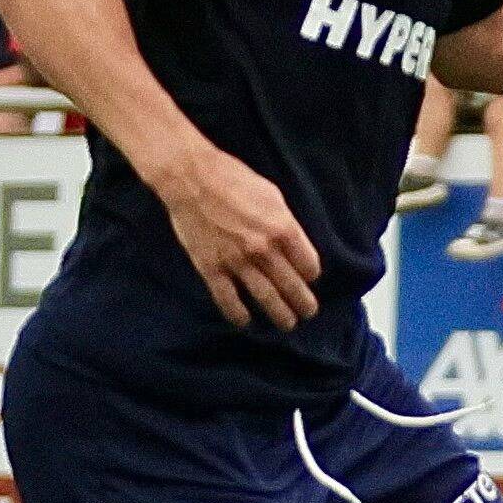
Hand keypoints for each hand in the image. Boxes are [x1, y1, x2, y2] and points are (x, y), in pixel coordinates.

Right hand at [151, 143, 322, 329]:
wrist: (191, 178)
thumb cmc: (233, 178)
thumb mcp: (271, 194)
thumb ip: (284, 222)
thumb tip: (293, 244)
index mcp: (283, 229)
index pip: (308, 265)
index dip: (310, 274)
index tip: (308, 278)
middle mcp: (264, 250)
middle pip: (292, 286)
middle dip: (303, 304)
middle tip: (308, 312)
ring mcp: (237, 262)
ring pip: (266, 298)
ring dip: (280, 315)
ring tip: (287, 324)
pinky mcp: (212, 269)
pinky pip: (228, 300)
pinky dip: (238, 314)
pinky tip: (245, 321)